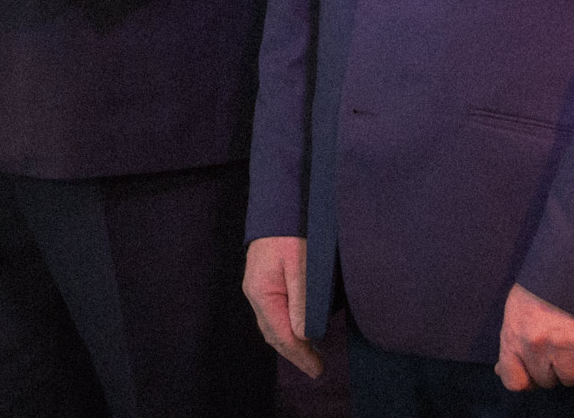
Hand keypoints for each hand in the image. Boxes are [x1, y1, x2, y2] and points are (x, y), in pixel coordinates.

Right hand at [243, 236, 324, 378]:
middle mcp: (255, 292)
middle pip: (273, 333)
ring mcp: (257, 286)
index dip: (300, 355)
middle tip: (316, 368)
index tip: (318, 371)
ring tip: (310, 354)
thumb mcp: (301, 265)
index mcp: (262, 292)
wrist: (278, 203)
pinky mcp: (263, 279)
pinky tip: (299, 328)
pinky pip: (273, 312)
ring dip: (290, 341)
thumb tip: (303, 335)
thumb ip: (302, 301)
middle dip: (294, 353)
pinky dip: (286, 326)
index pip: (281, 334)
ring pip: (272, 324)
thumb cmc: (290, 232)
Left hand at [496, 282, 573, 389]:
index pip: (513, 382)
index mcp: (514, 337)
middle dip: (551, 369)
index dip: (525, 380)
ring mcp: (564, 349)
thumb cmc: (539, 287)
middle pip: (546, 382)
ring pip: (571, 380)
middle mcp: (536, 347)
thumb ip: (510, 343)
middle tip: (557, 349)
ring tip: (573, 345)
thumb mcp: (515, 311)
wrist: (571, 265)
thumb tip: (501, 369)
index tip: (532, 373)